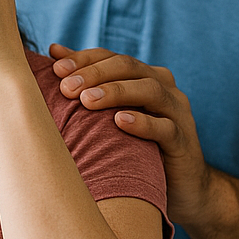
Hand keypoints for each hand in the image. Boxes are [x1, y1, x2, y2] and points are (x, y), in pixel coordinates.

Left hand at [50, 45, 214, 225]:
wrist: (180, 188)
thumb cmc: (136, 147)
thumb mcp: (111, 113)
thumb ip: (87, 82)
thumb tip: (53, 51)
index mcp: (144, 76)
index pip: (112, 57)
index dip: (84, 59)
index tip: (55, 68)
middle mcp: (163, 87)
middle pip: (129, 67)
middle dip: (95, 74)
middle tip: (66, 87)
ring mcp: (177, 113)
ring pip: (150, 90)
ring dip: (116, 92)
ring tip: (87, 100)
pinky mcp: (184, 142)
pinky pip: (166, 127)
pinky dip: (143, 122)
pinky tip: (120, 121)